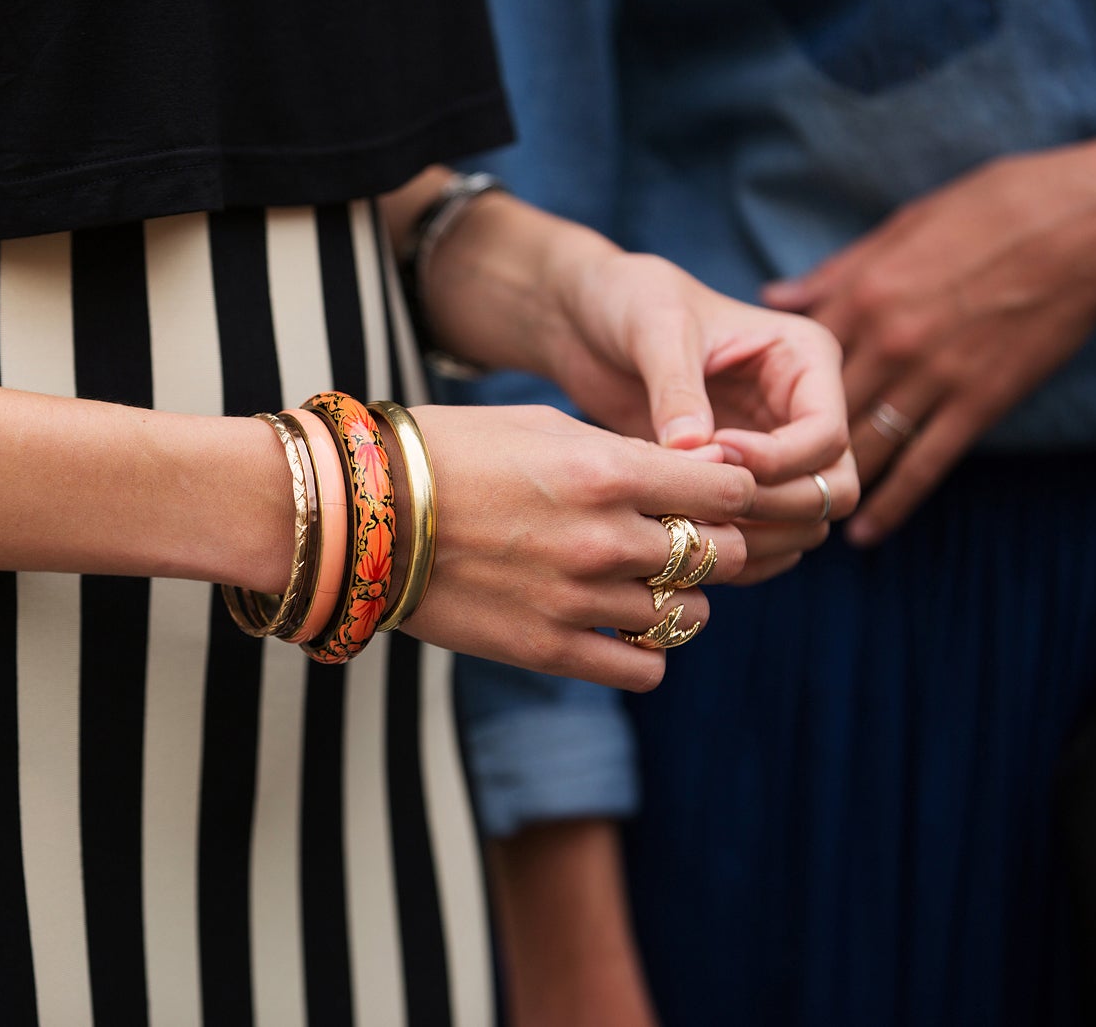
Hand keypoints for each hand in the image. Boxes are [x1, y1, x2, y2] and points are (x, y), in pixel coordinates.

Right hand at [402, 404, 754, 691]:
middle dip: (712, 544)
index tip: (708, 492)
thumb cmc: (451, 454)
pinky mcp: (549, 650)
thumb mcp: (544, 428)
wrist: (363, 514)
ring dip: (679, 598)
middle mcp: (605, 538)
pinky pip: (645, 667)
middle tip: (678, 536)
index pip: (732, 490)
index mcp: (607, 470)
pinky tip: (617, 627)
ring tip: (641, 582)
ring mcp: (579, 600)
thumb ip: (626, 455)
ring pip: (691, 614)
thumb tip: (700, 476)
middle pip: (724, 554)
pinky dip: (644, 650)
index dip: (731, 490)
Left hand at [543, 249, 857, 577]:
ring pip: (805, 519)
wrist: (588, 319)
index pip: (826, 434)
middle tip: (702, 503)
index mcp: (804, 359)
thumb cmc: (627, 301)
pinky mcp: (740, 478)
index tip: (713, 451)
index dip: (776, 460)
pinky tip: (680, 537)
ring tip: (685, 518)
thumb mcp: (654, 328)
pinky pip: (765, 532)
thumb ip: (677, 387)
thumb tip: (693, 449)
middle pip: (833, 487)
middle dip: (774, 505)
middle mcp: (802, 407)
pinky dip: (734, 546)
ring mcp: (775, 447)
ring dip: (756, 534)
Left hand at [762, 138, 1095, 544]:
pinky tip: (864, 530)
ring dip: (824, 486)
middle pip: (816, 414)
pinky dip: (892, 501)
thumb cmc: (994, 208)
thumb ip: (835, 274)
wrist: (1084, 220)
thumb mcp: (900, 228)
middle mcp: (887, 341)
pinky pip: (926, 462)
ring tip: (791, 519)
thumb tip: (774, 295)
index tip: (727, 434)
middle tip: (745, 493)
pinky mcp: (980, 398)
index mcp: (861, 296)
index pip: (791, 364)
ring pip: (862, 446)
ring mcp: (934, 374)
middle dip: (778, 457)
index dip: (754, 402)